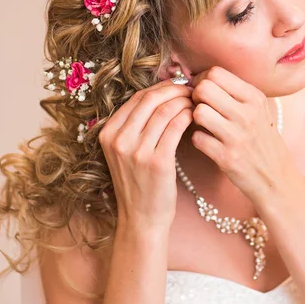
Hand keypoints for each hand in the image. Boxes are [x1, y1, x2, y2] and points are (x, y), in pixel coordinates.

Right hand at [98, 80, 193, 231]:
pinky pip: (176, 127)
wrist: (142, 218)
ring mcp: (136, 152)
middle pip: (151, 99)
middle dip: (175, 90)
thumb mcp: (125, 151)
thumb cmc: (139, 182)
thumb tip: (162, 92)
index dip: (161, 87)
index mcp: (108, 133)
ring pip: (165, 111)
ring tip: (196, 103)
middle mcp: (118, 140)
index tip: (178, 86)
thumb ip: (135, 124)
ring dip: (184, 102)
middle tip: (192, 90)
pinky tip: (195, 117)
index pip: (137, 97)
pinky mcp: (157, 163)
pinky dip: (188, 117)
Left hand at [189, 66, 292, 205]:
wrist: (276, 177)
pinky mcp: (227, 157)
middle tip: (200, 107)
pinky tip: (208, 142)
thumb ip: (235, 92)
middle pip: (204, 88)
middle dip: (196, 97)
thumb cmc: (262, 140)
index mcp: (254, 98)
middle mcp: (247, 114)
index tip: (204, 92)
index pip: (216, 73)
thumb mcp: (259, 110)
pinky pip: (197, 138)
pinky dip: (198, 140)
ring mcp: (237, 136)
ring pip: (198, 112)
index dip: (203, 80)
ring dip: (195, 119)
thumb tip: (203, 78)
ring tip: (204, 125)